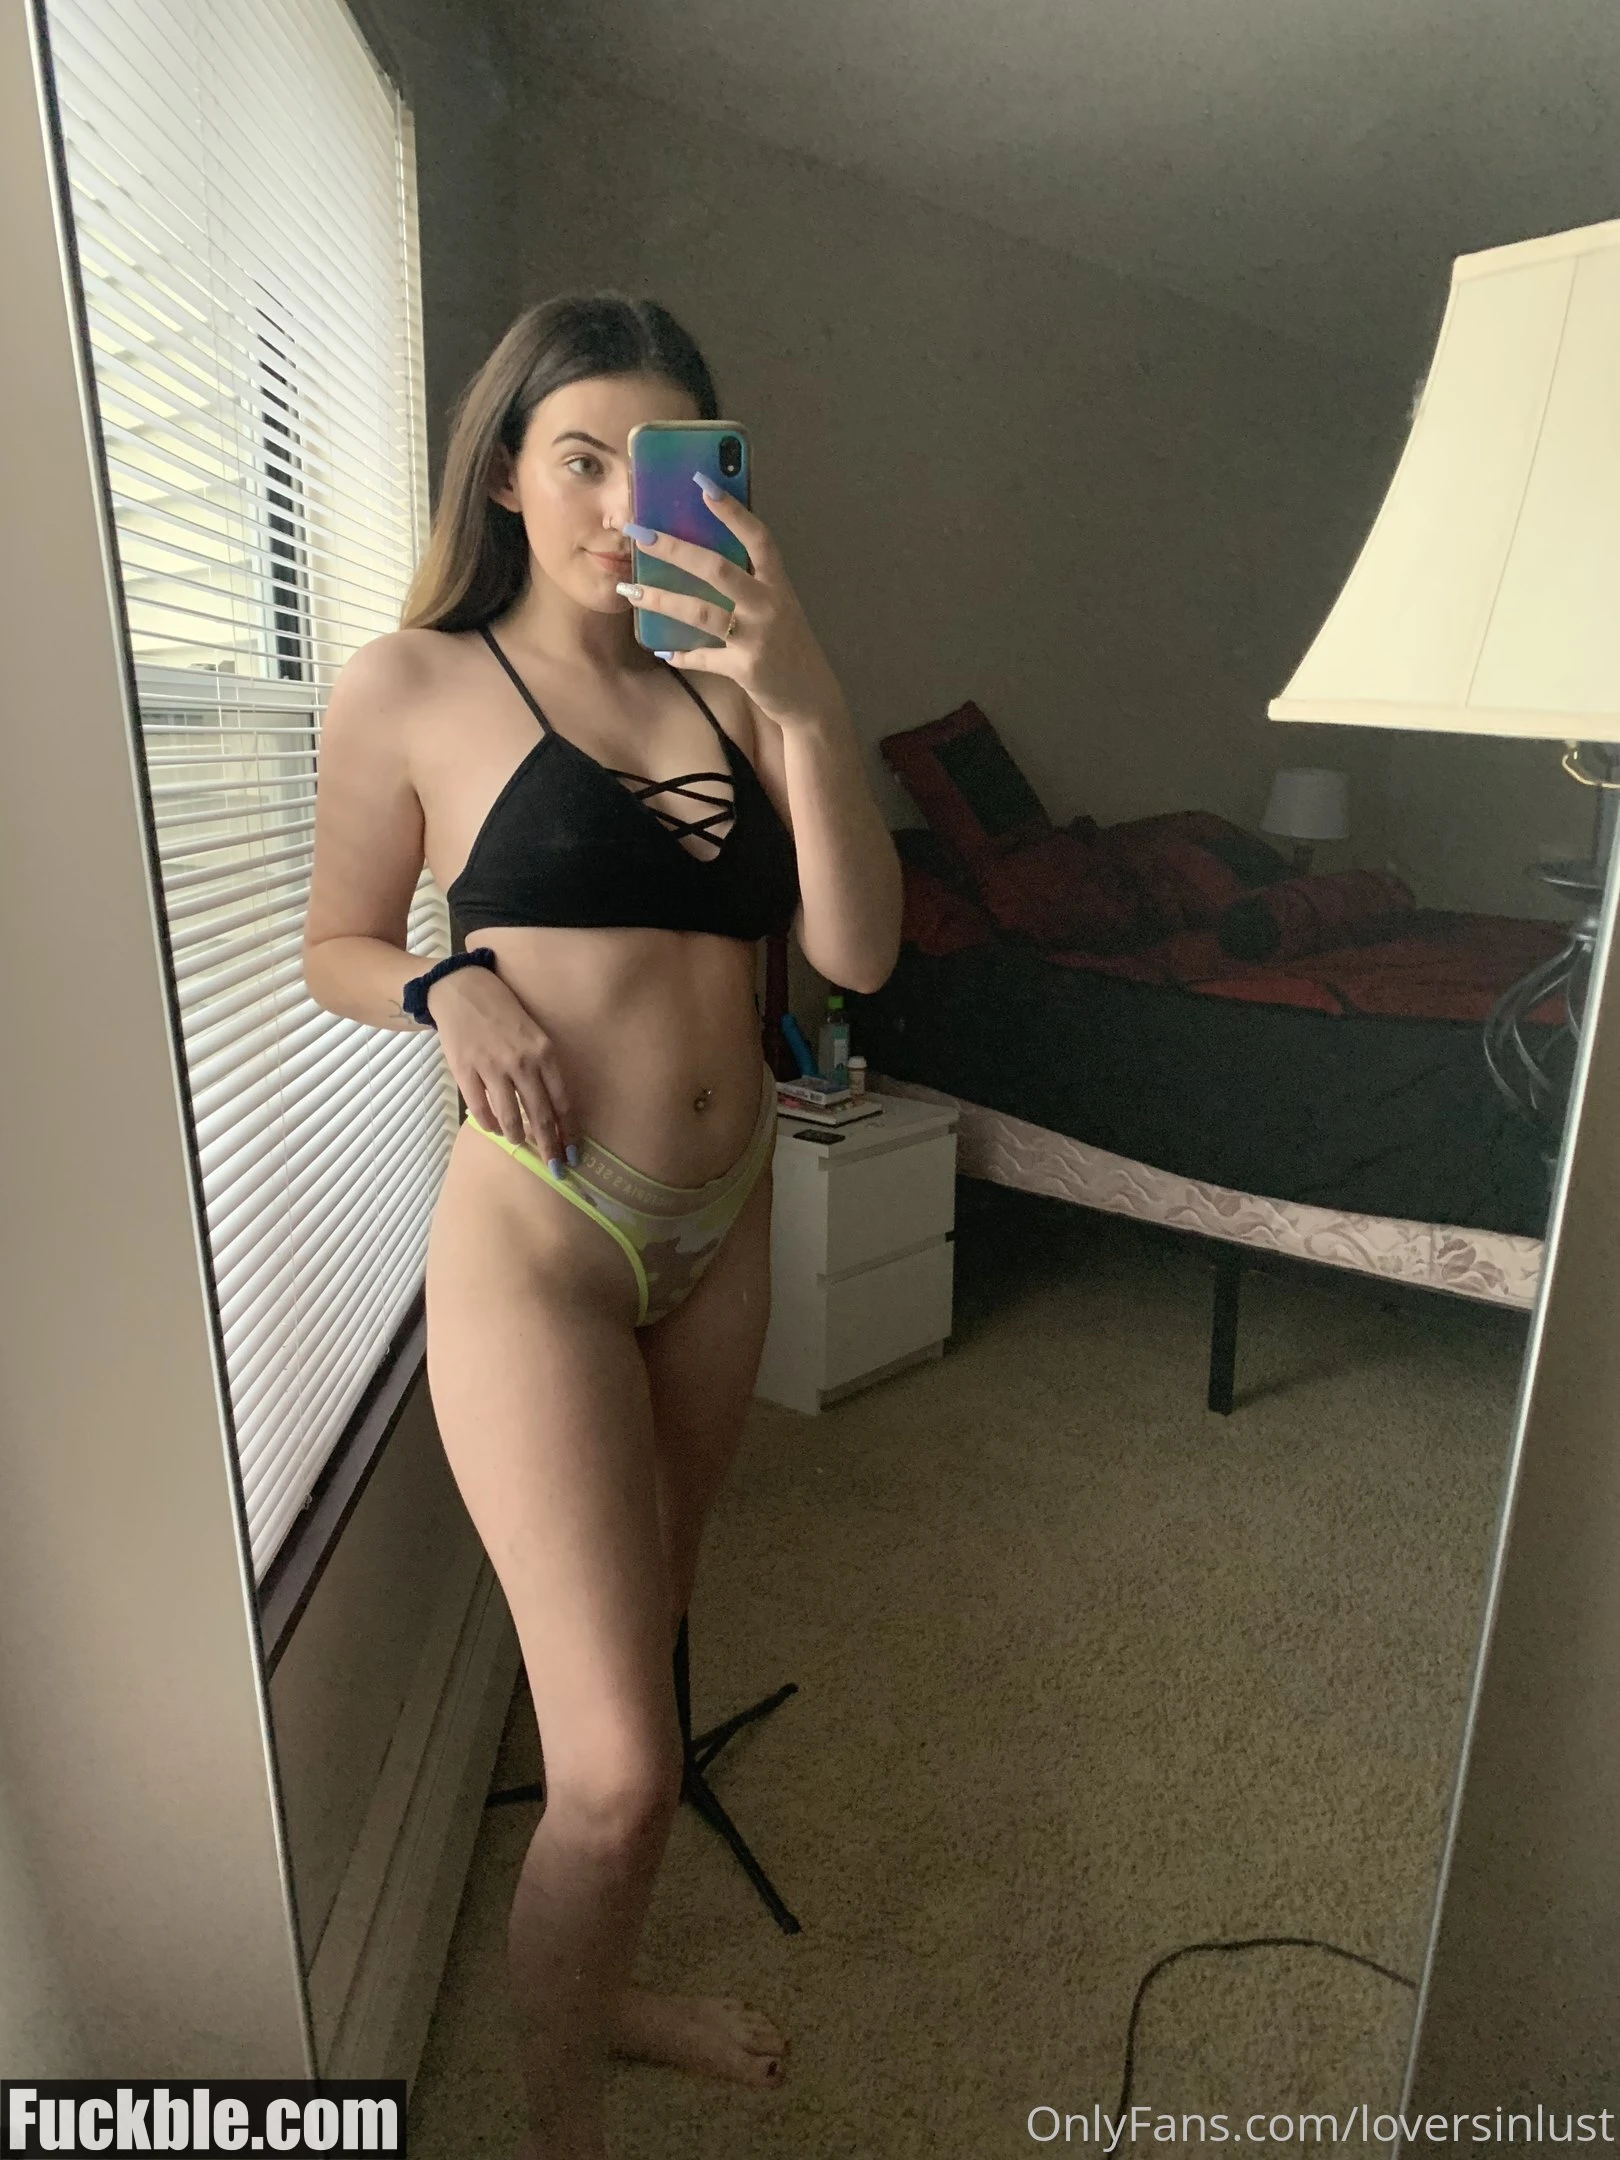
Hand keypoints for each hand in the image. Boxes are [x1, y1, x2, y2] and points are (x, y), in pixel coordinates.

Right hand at [426, 963, 577, 1169]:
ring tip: (519, 1142)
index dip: (569, 1131)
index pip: (562, 1101)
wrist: (461, 988)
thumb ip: (543, 1067)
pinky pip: (480, 1109)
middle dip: (550, 1146)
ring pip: (510, 1117)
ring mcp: (491, 1067)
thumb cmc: (503, 1011)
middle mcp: (521, 1062)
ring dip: (517, 1136)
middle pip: (540, 1116)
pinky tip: (494, 1128)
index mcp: (543, 1052)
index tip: (574, 1152)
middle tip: (555, 1168)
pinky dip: (489, 1124)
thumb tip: (552, 1108)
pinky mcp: (465, 1070)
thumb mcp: (534, 1033)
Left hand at [610, 480, 844, 727]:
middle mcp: (769, 605)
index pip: (758, 538)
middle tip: (638, 533)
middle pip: (718, 568)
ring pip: (701, 612)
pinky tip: (661, 650)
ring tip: (628, 590)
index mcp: (777, 584)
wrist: (810, 695)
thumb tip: (704, 556)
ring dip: (661, 599)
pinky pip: (704, 658)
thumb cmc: (787, 644)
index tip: (703, 483)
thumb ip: (750, 582)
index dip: (732, 511)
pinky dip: (681, 654)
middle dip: (674, 549)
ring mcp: (758, 637)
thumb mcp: (777, 606)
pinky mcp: (746, 668)